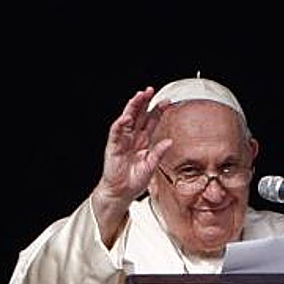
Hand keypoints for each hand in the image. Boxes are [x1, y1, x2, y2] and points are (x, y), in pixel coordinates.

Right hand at [90, 87, 173, 244]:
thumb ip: (159, 153)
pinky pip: (116, 132)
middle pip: (139, 115)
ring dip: (132, 107)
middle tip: (150, 90)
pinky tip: (126, 117)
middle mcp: (133, 138)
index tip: (168, 102)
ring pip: (127, 119)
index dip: (158, 111)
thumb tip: (170, 141)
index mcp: (144, 141)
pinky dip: (120, 124)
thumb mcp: (151, 166)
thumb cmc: (134, 181)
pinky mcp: (113, 146)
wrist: (121, 192)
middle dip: (145, 102)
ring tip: (138, 96)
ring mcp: (123, 140)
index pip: (152, 121)